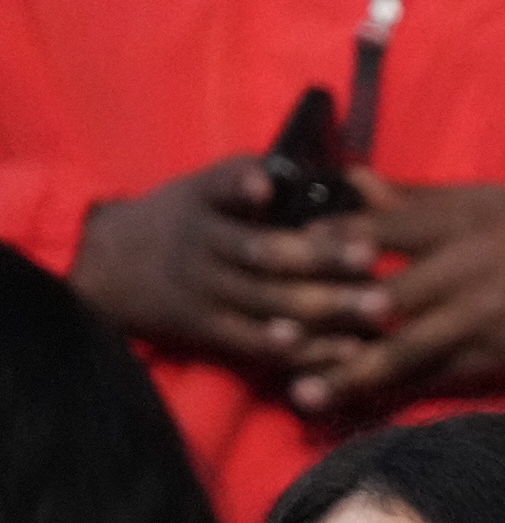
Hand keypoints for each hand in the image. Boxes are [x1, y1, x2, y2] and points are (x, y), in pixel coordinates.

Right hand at [66, 155, 384, 367]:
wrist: (109, 268)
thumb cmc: (182, 220)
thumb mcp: (201, 188)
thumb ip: (248, 177)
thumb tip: (324, 169)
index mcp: (203, 200)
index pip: (221, 185)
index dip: (243, 184)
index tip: (266, 186)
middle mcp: (203, 245)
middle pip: (264, 252)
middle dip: (322, 255)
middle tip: (372, 256)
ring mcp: (206, 291)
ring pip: (269, 300)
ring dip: (327, 307)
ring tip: (378, 308)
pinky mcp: (209, 330)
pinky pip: (260, 344)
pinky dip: (304, 350)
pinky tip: (347, 352)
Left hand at [284, 177, 504, 414]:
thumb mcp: (481, 202)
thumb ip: (413, 199)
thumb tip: (349, 180)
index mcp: (460, 231)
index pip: (388, 232)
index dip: (334, 242)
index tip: (286, 248)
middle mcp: (464, 280)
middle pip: (385, 299)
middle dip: (326, 316)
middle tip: (272, 329)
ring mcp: (476, 327)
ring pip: (405, 352)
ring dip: (350, 374)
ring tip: (303, 392)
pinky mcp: (487, 363)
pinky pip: (431, 381)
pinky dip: (389, 396)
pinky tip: (351, 408)